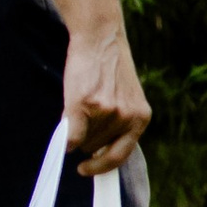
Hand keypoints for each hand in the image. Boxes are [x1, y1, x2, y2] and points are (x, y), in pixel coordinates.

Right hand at [62, 23, 149, 176]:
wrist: (100, 36)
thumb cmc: (108, 67)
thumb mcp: (126, 97)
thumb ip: (119, 123)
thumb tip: (95, 153)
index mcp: (140, 118)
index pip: (121, 156)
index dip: (102, 167)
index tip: (87, 171)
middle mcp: (126, 118)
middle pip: (95, 149)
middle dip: (87, 137)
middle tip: (85, 112)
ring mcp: (105, 112)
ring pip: (82, 141)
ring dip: (78, 128)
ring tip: (82, 101)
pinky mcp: (84, 104)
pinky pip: (70, 136)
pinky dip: (65, 137)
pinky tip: (66, 121)